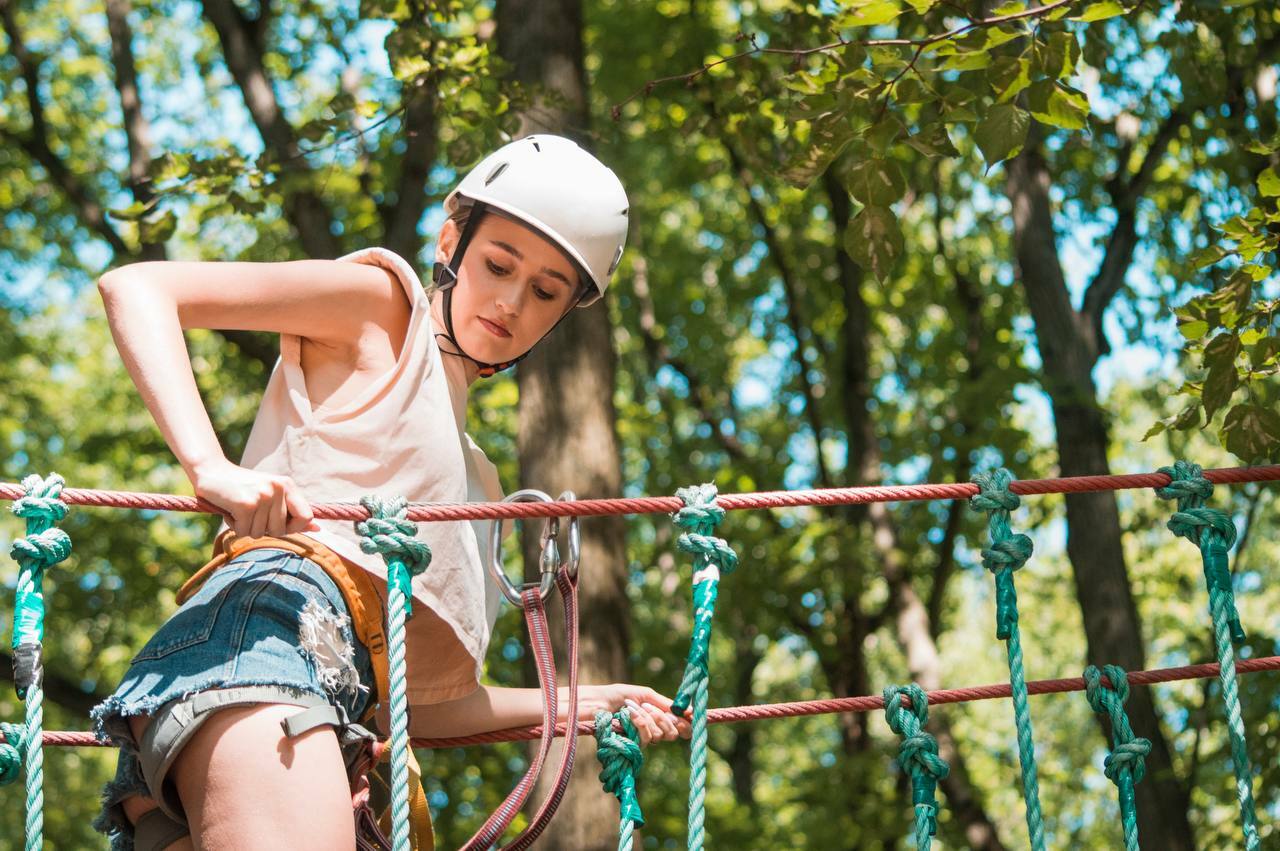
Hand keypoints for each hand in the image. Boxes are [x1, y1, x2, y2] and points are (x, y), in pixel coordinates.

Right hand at [191, 458, 319, 537]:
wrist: (211, 472)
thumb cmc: (243, 488)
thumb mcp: (271, 495)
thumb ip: (292, 512)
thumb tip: (317, 529)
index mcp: (288, 485)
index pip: (306, 516)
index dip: (294, 528)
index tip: (279, 526)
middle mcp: (278, 489)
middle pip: (280, 530)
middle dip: (263, 529)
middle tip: (251, 514)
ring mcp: (262, 496)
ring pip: (260, 533)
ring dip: (246, 527)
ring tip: (239, 510)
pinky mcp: (246, 505)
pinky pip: (244, 531)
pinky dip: (234, 526)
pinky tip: (230, 510)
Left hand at [572, 683, 691, 744]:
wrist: (596, 702)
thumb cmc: (617, 696)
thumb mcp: (645, 695)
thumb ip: (666, 703)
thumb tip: (690, 710)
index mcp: (655, 718)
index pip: (677, 727)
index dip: (685, 725)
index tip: (690, 720)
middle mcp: (650, 731)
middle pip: (672, 733)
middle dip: (664, 719)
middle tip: (650, 707)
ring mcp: (640, 740)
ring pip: (659, 735)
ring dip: (648, 718)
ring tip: (633, 708)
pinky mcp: (631, 746)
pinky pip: (646, 738)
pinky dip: (639, 723)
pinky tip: (628, 716)